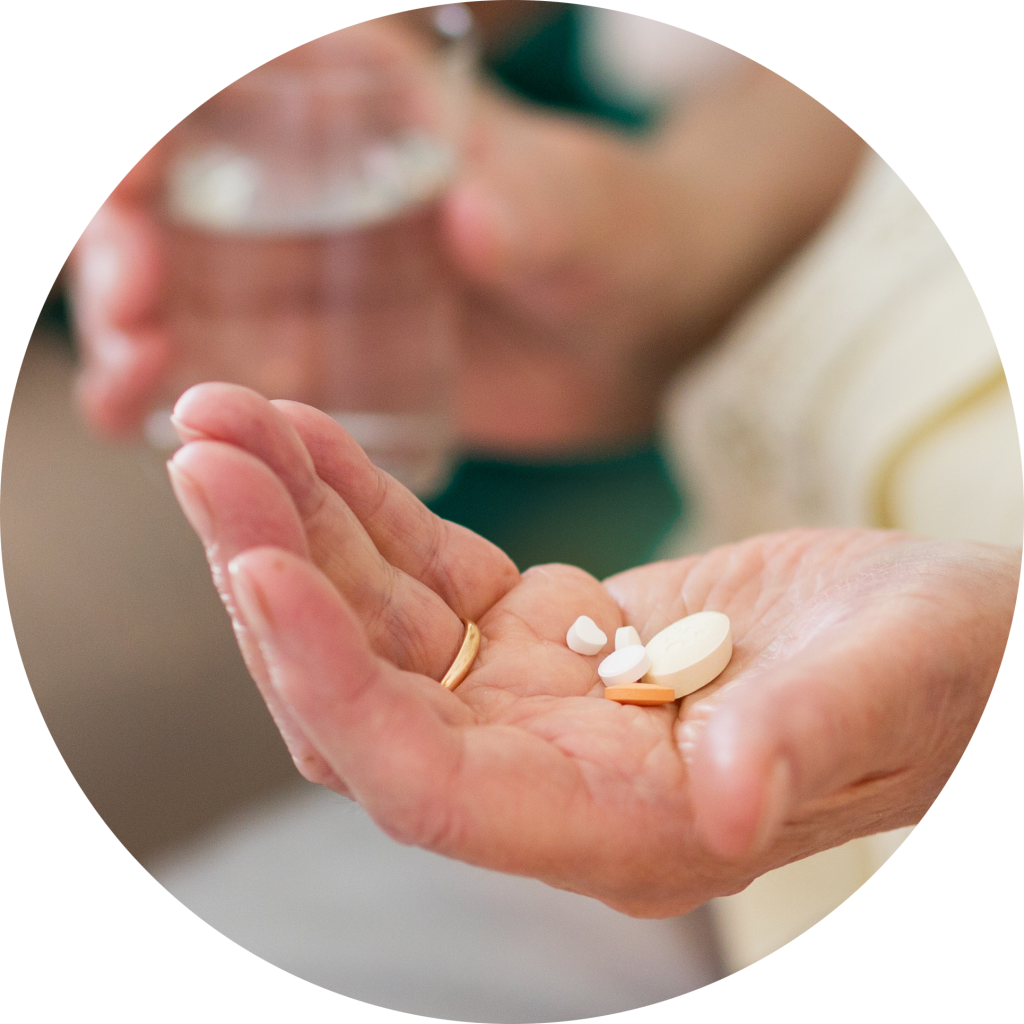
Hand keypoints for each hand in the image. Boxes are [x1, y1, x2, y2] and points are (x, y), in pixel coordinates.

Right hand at [68, 36, 864, 453]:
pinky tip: (154, 428)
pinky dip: (190, 402)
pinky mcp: (322, 354)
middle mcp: (312, 183)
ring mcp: (309, 274)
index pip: (230, 96)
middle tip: (132, 307)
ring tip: (127, 387)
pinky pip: (235, 372)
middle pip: (178, 200)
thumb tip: (477, 218)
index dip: (158, 139)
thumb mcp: (589, 219)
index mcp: (361, 102)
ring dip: (137, 336)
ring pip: (188, 295)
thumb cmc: (619, 244)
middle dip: (127, 249)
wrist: (635, 329)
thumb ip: (542, 212)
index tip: (130, 187)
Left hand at [167, 382, 1016, 915]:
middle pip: (363, 693)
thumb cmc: (943, 671)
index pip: (428, 784)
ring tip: (226, 421)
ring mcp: (530, 705)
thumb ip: (808, 739)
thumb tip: (731, 792)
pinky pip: (419, 572)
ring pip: (372, 625)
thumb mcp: (897, 682)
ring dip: (291, 524)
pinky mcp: (535, 635)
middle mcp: (548, 778)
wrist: (944, 639)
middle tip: (204, 448)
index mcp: (621, 824)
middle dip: (271, 572)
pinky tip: (308, 436)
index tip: (254, 565)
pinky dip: (359, 504)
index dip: (334, 683)